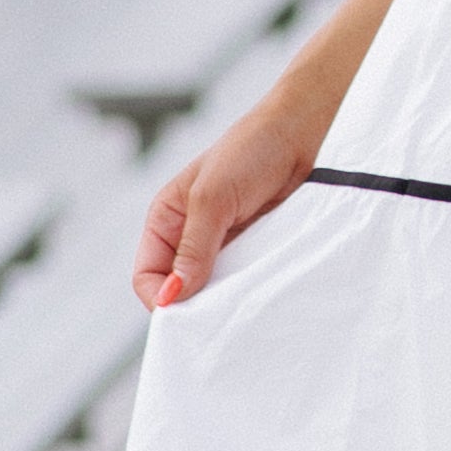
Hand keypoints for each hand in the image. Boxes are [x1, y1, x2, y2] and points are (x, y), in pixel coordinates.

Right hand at [134, 67, 333, 310]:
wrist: (304, 133)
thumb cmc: (252, 150)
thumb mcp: (213, 198)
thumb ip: (193, 248)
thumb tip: (172, 296)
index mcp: (167, 219)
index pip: (147, 274)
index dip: (160, 297)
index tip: (183, 314)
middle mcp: (190, 235)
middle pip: (178, 288)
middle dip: (192, 305)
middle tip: (216, 317)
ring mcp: (223, 243)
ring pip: (212, 288)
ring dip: (223, 299)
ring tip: (239, 304)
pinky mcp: (253, 247)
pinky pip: (242, 279)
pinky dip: (246, 289)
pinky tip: (257, 292)